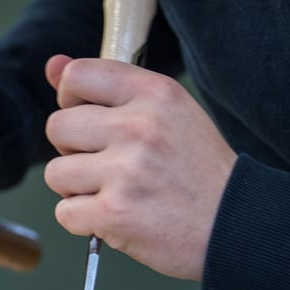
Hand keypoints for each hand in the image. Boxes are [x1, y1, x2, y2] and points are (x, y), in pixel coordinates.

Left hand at [43, 55, 237, 279]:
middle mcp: (140, 127)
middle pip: (57, 127)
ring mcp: (126, 171)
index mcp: (156, 93)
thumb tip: (52, 65)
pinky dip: (83, 220)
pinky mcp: (114, 213)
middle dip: (71, 149)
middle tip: (107, 163)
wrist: (236, 225)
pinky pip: (64, 212)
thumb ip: (106, 87)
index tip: (88, 117)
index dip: (70, 99)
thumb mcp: (166, 113)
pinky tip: (114, 217)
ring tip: (113, 191)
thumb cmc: (195, 169)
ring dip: (76, 188)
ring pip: (55, 172)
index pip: (77, 75)